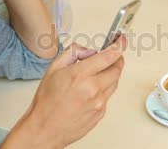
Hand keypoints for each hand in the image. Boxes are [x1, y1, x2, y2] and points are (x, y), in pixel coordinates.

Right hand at [3, 36, 126, 147]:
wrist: (44, 129)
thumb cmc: (46, 102)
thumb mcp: (54, 68)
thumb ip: (73, 53)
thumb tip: (89, 50)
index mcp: (80, 75)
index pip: (109, 55)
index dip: (119, 45)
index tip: (122, 39)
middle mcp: (93, 89)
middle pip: (117, 69)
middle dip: (117, 59)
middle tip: (112, 56)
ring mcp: (99, 103)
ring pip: (114, 83)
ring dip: (110, 74)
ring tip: (96, 75)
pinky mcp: (101, 113)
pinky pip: (108, 96)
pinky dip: (103, 90)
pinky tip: (89, 92)